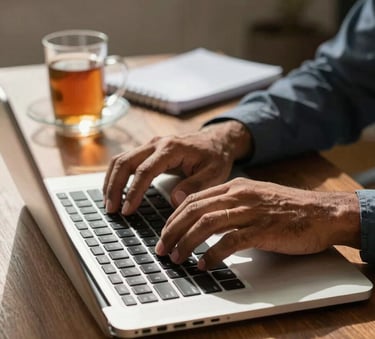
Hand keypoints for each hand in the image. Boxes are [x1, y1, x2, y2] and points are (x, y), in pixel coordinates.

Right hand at [103, 120, 251, 214]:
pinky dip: (117, 176)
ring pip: (121, 159)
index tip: (127, 210)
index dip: (134, 191)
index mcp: (172, 149)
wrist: (217, 141)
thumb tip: (174, 200)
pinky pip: (126, 161)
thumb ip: (195, 186)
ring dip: (111, 181)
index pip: (145, 171)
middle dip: (114, 186)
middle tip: (111, 210)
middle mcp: (157, 144)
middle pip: (125, 162)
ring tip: (109, 203)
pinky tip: (115, 191)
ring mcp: (150, 145)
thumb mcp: (214, 173)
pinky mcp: (148, 150)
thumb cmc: (216, 157)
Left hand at [155, 177, 360, 269]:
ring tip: (178, 257)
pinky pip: (230, 242)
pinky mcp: (262, 230)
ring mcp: (250, 212)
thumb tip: (204, 218)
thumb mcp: (254, 197)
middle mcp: (239, 196)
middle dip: (173, 230)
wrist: (322, 212)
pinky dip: (213, 254)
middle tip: (163, 248)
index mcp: (234, 187)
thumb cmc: (288, 208)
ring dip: (187, 242)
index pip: (193, 199)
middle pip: (194, 211)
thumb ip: (230, 203)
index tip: (165, 232)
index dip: (174, 217)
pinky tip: (205, 264)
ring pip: (207, 224)